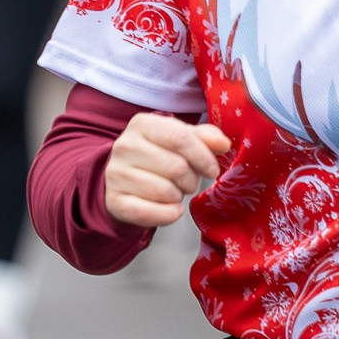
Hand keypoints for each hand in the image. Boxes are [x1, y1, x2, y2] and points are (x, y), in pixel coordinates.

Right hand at [104, 113, 234, 227]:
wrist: (126, 179)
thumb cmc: (160, 156)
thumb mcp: (181, 140)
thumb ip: (205, 138)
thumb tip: (223, 144)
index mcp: (142, 124)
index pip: (179, 137)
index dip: (203, 157)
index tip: (212, 170)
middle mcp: (124, 146)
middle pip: (175, 166)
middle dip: (191, 179)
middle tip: (189, 182)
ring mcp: (115, 173)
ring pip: (164, 191)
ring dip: (178, 196)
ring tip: (174, 191)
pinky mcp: (114, 201)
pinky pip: (150, 213)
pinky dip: (168, 215)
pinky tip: (171, 209)